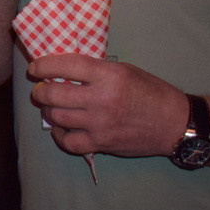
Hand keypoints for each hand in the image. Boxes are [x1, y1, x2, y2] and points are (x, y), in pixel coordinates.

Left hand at [28, 54, 185, 158]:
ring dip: (48, 110)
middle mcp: (101, 99)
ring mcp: (100, 124)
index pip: (65, 66)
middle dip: (40, 90)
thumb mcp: (124, 70)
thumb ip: (94, 69)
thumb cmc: (150, 91)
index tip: (35, 68)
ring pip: (57, 116)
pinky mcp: (102, 143)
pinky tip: (62, 128)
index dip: (43, 66)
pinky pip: (68, 142)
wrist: (174, 123)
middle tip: (41, 89)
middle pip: (53, 94)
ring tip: (51, 106)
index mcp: (108, 75)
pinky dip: (60, 135)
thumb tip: (62, 69)